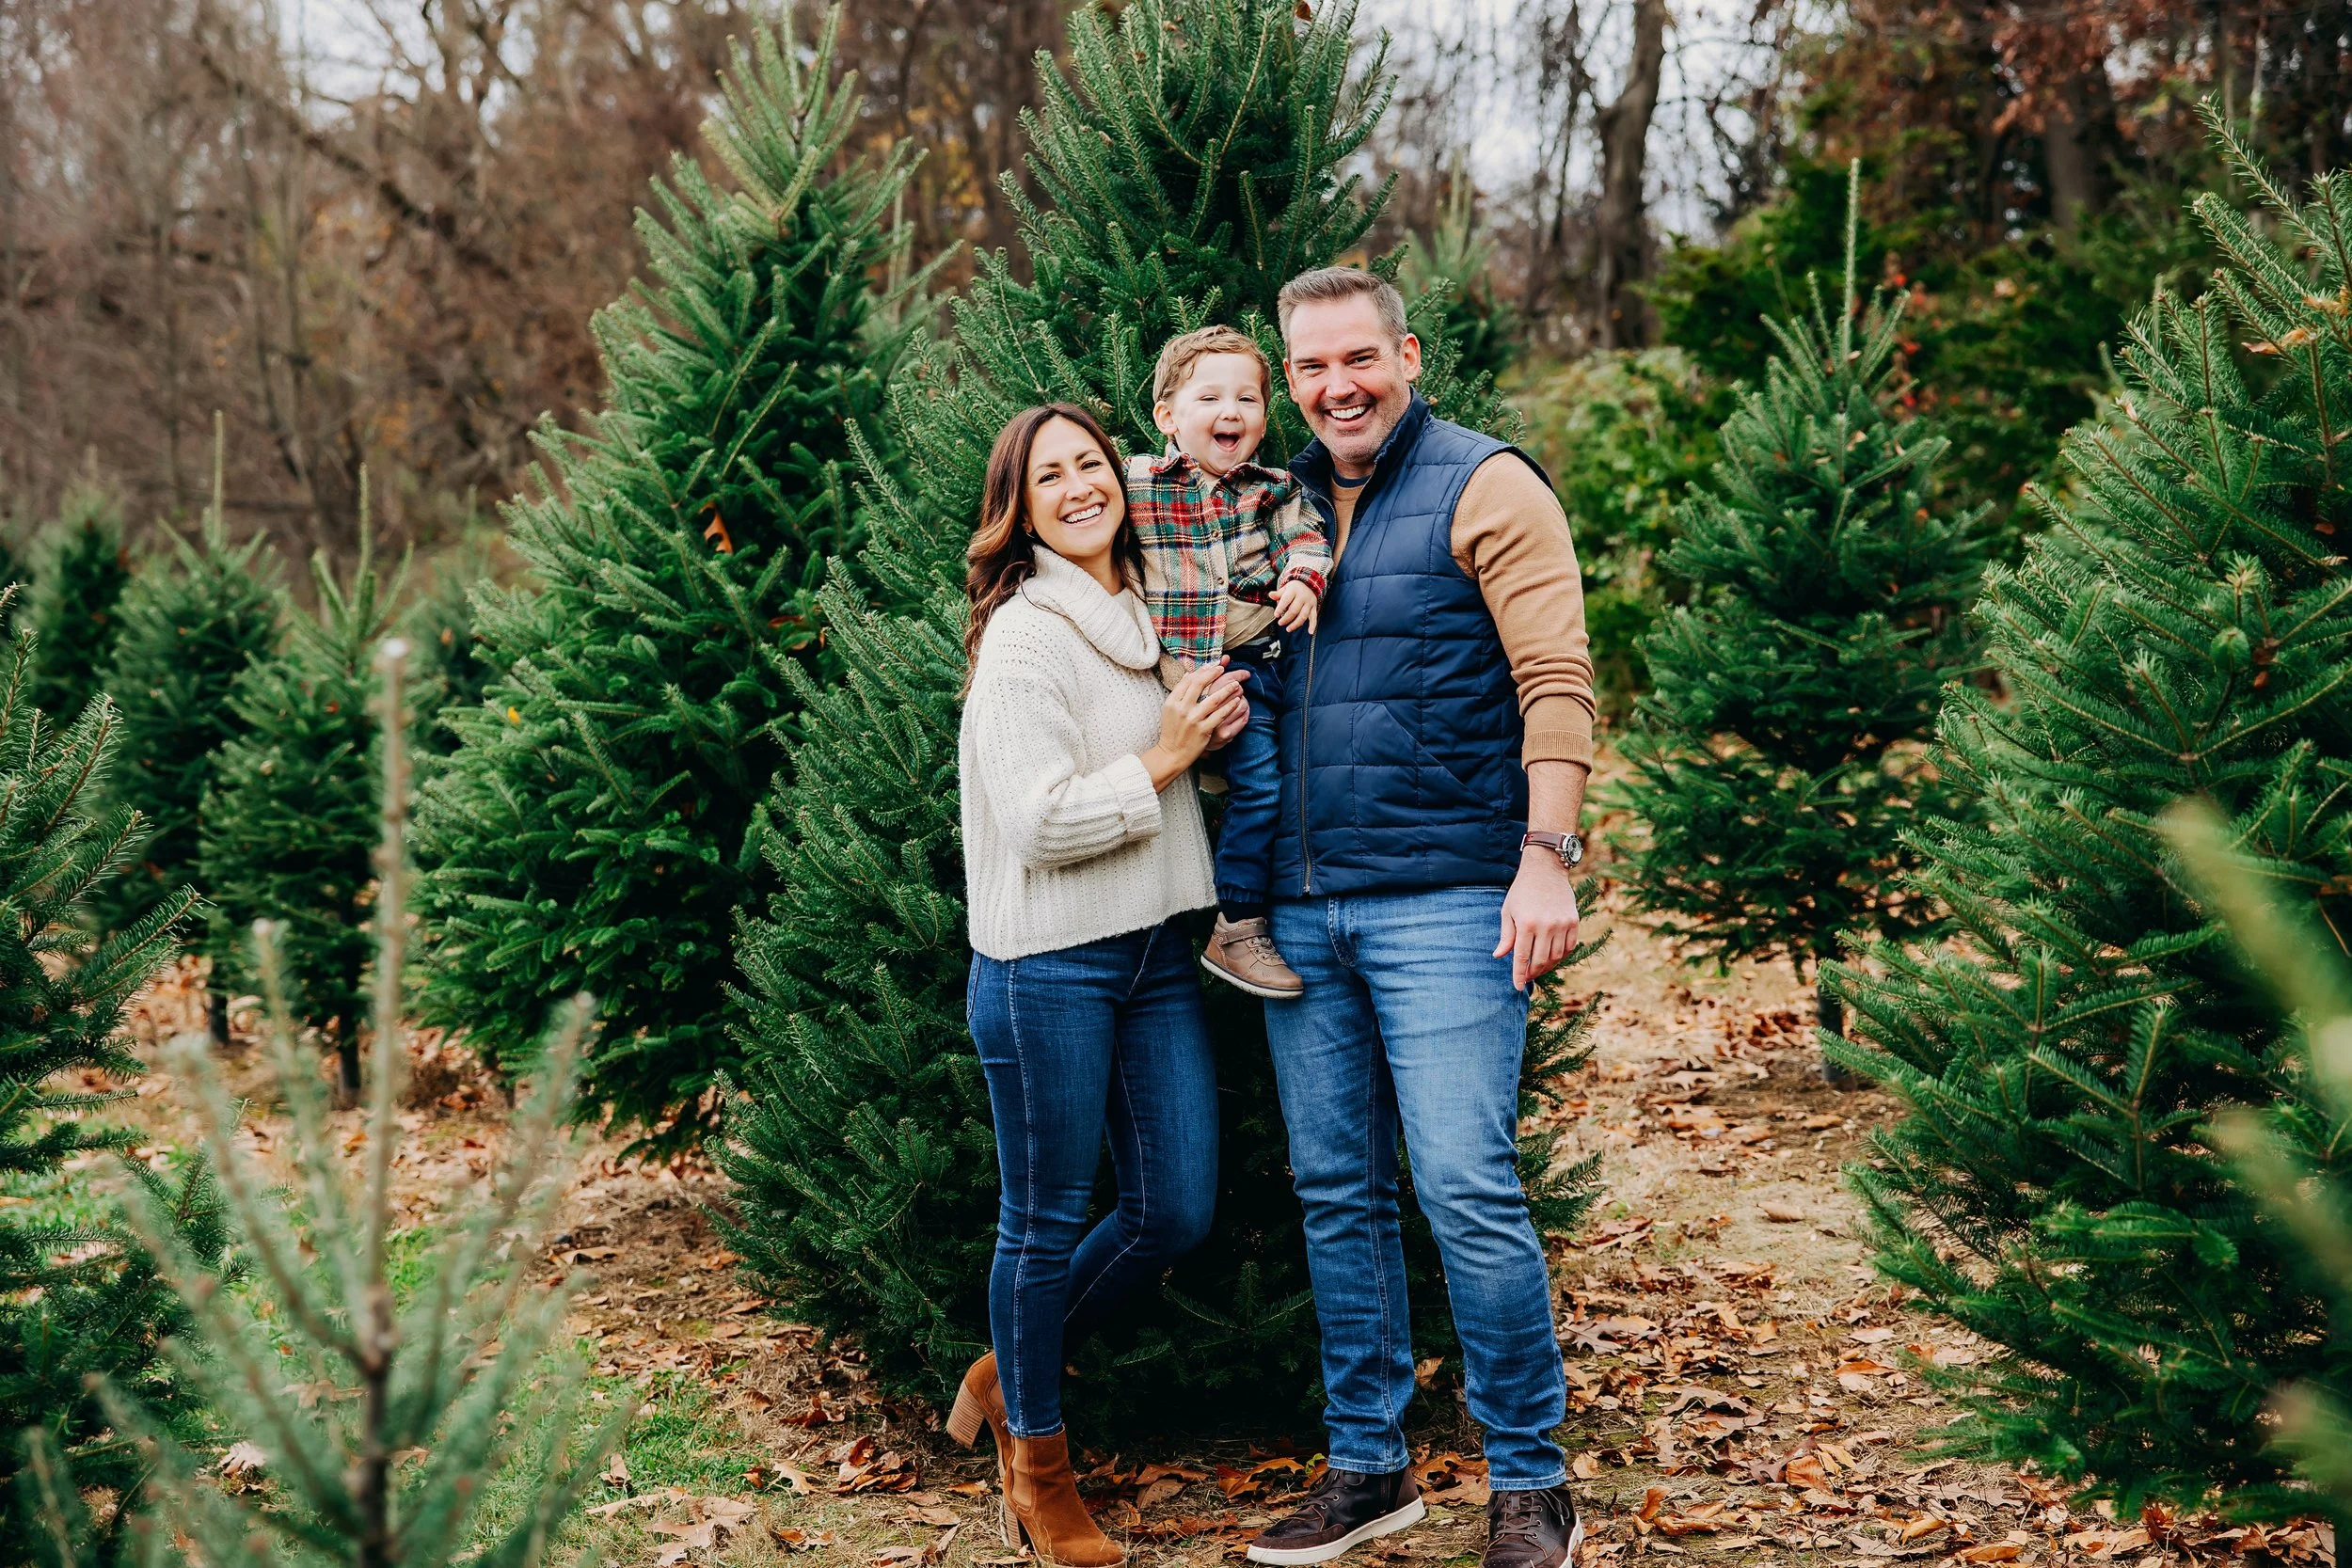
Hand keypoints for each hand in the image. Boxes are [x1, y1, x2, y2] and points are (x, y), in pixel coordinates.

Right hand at [1141, 659, 1247, 787]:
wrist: (1172, 753)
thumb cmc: (1172, 730)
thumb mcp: (1169, 709)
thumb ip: (1179, 692)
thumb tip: (1188, 674)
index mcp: (1172, 701)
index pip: (1188, 680)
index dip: (1201, 671)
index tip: (1211, 665)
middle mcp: (1182, 708)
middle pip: (1200, 684)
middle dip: (1213, 673)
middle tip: (1223, 668)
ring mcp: (1194, 719)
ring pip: (1214, 699)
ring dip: (1227, 689)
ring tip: (1236, 684)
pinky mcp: (1204, 730)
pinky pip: (1220, 715)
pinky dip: (1230, 706)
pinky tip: (1236, 700)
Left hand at [1273, 579, 1319, 632]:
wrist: (1309, 584)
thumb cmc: (1294, 588)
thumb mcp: (1286, 588)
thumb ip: (1278, 594)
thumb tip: (1270, 595)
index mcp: (1294, 591)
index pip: (1286, 600)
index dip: (1280, 608)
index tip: (1276, 615)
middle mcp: (1302, 597)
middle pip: (1294, 610)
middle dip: (1286, 618)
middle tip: (1280, 623)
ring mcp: (1309, 603)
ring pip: (1303, 616)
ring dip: (1295, 624)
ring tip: (1288, 629)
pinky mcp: (1314, 608)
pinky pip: (1314, 617)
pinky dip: (1313, 625)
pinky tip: (1310, 632)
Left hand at [1495, 848, 1580, 991]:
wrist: (1545, 870)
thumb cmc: (1522, 891)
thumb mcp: (1508, 911)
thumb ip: (1506, 935)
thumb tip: (1498, 956)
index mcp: (1526, 924)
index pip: (1521, 957)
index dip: (1519, 975)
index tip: (1517, 987)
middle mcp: (1546, 926)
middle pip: (1540, 960)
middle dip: (1533, 973)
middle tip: (1527, 977)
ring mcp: (1562, 924)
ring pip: (1556, 957)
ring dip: (1547, 966)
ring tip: (1538, 967)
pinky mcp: (1573, 921)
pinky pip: (1569, 947)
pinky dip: (1561, 956)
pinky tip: (1553, 957)